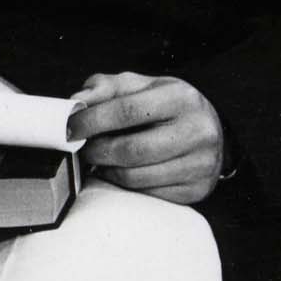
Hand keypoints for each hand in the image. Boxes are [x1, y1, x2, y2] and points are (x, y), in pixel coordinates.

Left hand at [67, 71, 228, 203]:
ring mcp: (201, 164)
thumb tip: (78, 100)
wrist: (210, 130)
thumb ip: (107, 87)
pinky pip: (147, 194)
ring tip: (98, 160)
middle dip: (96, 151)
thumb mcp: (141, 86)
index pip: (126, 111)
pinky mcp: (197, 189)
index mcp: (182, 98)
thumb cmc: (166, 106)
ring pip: (135, 177)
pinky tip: (120, 172)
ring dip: (106, 171)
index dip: (91, 121)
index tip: (70, 128)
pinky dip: (124, 186)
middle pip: (130, 150)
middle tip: (81, 149)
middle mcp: (198, 131)